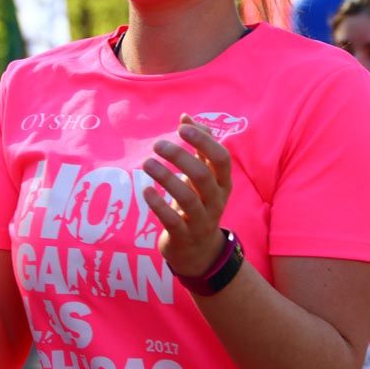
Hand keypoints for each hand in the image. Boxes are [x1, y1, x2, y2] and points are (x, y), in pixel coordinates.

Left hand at [142, 115, 232, 276]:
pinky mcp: (184, 236)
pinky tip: (146, 190)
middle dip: (179, 156)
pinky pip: (172, 219)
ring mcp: (201, 220)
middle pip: (203, 175)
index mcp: (223, 183)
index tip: (182, 127)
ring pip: (187, 197)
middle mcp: (216, 201)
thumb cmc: (200, 204)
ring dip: (165, 177)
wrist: (199, 252)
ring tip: (147, 163)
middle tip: (157, 145)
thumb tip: (186, 116)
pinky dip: (158, 203)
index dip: (204, 141)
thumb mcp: (205, 178)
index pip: (221, 158)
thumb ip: (199, 147)